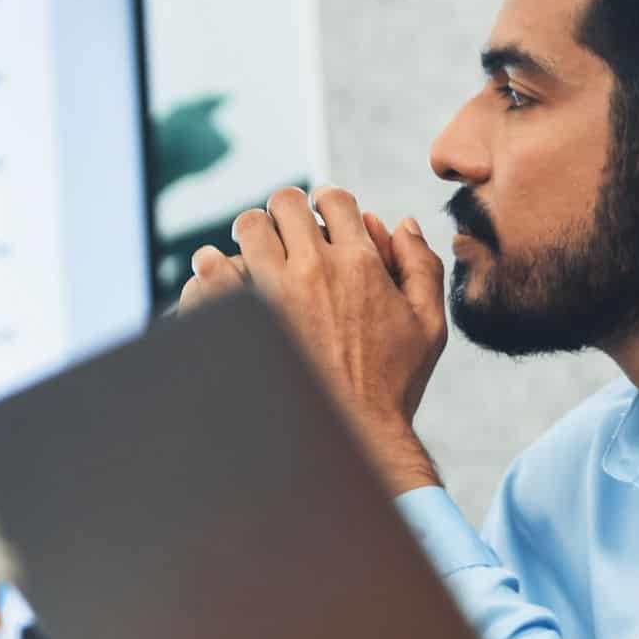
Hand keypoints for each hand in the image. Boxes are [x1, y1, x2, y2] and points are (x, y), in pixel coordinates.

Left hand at [186, 186, 446, 494]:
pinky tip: (213, 273)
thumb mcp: (429, 327)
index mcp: (361, 263)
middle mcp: (316, 267)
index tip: (321, 215)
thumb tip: (405, 224)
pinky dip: (209, 266)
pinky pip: (212, 270)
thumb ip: (422, 268)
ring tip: (250, 250)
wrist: (354, 437)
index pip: (335, 200)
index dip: (327, 202)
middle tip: (281, 230)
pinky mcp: (241, 319)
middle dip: (285, 211)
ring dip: (250, 232)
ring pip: (249, 227)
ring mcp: (274, 290)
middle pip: (287, 203)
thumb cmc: (393, 387)